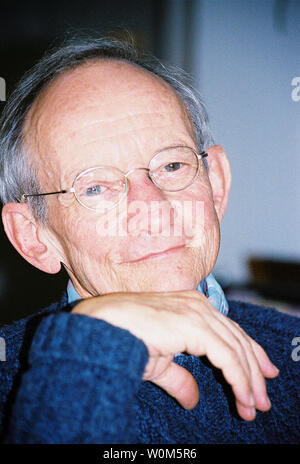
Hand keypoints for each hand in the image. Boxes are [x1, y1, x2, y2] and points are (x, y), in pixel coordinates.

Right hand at [72, 290, 278, 420]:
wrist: (102, 327)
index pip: (229, 331)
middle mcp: (198, 305)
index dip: (248, 355)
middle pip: (238, 339)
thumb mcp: (158, 364)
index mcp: (191, 307)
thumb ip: (179, 377)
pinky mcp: (195, 324)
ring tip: (254, 406)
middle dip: (254, 370)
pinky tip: (243, 397)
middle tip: (261, 399)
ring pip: (236, 348)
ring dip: (248, 380)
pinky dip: (238, 378)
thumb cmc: (123, 338)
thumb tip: (193, 399)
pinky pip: (227, 355)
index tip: (261, 376)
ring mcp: (197, 312)